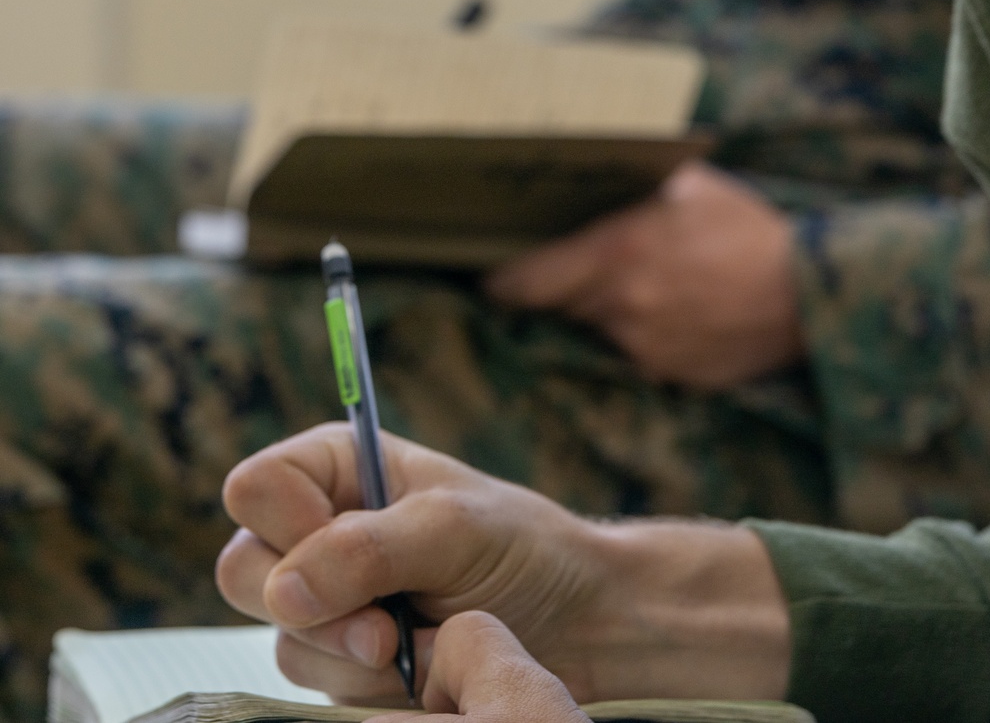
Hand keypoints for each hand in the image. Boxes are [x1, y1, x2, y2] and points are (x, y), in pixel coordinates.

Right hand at [216, 424, 789, 705]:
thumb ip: (366, 550)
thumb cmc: (523, 549)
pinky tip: (420, 671)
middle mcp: (320, 528)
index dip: (285, 525)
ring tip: (417, 645)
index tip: (342, 547)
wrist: (579, 624)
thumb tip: (281, 590)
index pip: (255, 488)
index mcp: (339, 467)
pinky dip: (366, 689)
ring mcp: (329, 600)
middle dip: (312, 608)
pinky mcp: (345, 662)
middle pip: (243, 568)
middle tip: (382, 630)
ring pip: (281, 638)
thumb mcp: (452, 529)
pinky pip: (316, 686)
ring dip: (349, 654)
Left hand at [487, 162, 804, 388]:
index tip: (487, 273)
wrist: (812, 297)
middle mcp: (623, 306)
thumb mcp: (689, 186)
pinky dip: (646, 331)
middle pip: (562, 303)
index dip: (503, 278)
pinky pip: (640, 351)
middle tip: (564, 266)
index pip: (530, 279)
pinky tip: (679, 307)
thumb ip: (634, 187)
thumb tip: (592, 176)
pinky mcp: (673, 375)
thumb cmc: (749, 228)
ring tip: (647, 279)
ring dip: (609, 307)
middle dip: (559, 287)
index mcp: (618, 252)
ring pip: (602, 326)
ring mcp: (646, 347)